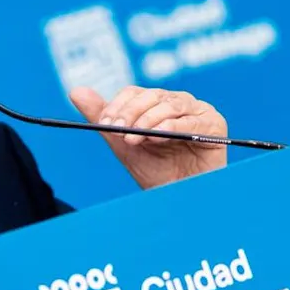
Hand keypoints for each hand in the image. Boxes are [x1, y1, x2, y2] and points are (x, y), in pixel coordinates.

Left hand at [69, 85, 227, 189]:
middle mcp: (178, 102)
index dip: (118, 106)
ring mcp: (198, 110)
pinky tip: (157, 136)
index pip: (134, 93)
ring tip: (135, 137)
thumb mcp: (123, 144)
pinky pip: (192, 120)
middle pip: (152, 95)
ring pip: (170, 104)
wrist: (178, 197)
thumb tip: (76, 91)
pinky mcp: (214, 124)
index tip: (105, 124)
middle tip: (118, 131)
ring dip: (149, 119)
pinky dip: (171, 126)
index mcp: (157, 103)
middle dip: (131, 112)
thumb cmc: (155, 171)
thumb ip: (102, 118)